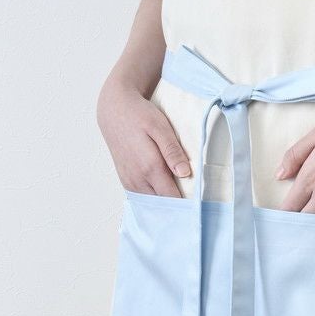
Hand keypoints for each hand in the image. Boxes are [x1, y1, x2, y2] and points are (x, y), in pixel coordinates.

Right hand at [97, 76, 191, 196]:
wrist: (114, 111)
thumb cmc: (140, 116)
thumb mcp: (160, 128)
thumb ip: (172, 152)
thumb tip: (185, 173)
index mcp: (149, 167)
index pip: (172, 197)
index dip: (187, 203)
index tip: (200, 203)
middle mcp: (137, 178)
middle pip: (163, 203)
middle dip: (178, 204)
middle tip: (195, 201)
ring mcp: (129, 181)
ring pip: (152, 202)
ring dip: (166, 201)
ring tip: (183, 196)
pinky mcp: (125, 180)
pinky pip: (143, 196)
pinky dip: (155, 197)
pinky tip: (166, 190)